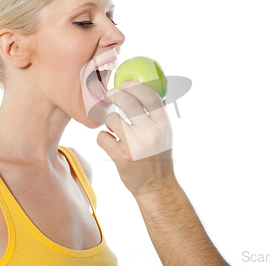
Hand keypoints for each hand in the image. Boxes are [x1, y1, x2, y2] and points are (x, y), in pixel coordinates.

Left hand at [97, 80, 174, 196]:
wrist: (156, 186)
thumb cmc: (159, 155)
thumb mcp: (166, 132)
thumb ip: (159, 112)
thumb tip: (153, 86)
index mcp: (163, 124)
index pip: (150, 96)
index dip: (135, 86)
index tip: (126, 83)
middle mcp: (151, 133)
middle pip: (127, 102)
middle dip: (114, 94)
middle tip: (109, 94)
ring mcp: (135, 145)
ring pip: (111, 119)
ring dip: (109, 121)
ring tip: (115, 128)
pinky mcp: (121, 157)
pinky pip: (102, 136)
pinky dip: (104, 138)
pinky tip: (112, 143)